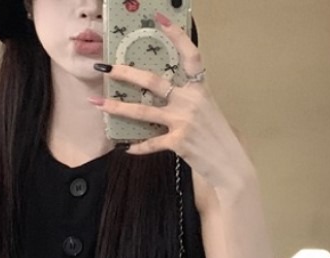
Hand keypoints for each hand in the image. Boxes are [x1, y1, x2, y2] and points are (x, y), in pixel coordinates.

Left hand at [88, 14, 253, 192]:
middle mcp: (191, 101)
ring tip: (98, 103)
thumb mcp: (209, 112)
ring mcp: (183, 121)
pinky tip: (126, 148)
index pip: (190, 55)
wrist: (230, 164)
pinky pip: (150, 143)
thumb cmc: (219, 139)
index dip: (176, 36)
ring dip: (117, 107)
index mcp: (201, 89)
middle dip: (126, 73)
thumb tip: (171, 98)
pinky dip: (138, 147)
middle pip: (153, 81)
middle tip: (106, 67)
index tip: (160, 20)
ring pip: (143, 111)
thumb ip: (191, 102)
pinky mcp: (178, 142)